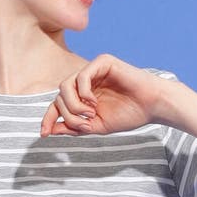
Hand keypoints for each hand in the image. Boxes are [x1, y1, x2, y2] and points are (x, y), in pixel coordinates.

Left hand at [39, 53, 166, 137]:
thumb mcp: (96, 127)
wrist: (152, 106)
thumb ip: (74, 127)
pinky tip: (94, 103)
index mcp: (83, 96)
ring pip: (65, 85)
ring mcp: (93, 71)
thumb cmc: (129, 115)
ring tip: (89, 115)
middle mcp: (85, 82)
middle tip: (85, 124)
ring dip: (73, 105)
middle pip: (59, 96)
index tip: (44, 134)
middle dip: (67, 114)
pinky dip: (83, 92)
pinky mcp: (103, 63)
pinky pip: (81, 76)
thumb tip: (50, 130)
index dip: (48, 118)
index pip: (58, 104)